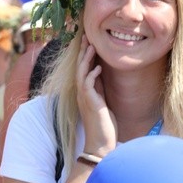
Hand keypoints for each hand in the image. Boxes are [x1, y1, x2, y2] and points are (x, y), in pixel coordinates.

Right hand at [76, 36, 116, 157]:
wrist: (101, 144)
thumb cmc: (103, 125)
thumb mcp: (102, 102)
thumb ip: (99, 89)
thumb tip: (100, 73)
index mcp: (85, 92)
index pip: (83, 69)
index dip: (85, 55)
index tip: (89, 42)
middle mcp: (82, 93)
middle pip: (79, 68)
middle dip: (82, 52)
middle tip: (86, 37)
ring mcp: (84, 98)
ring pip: (81, 73)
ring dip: (86, 59)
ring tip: (91, 47)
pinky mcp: (90, 103)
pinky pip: (87, 85)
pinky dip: (92, 75)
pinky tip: (98, 68)